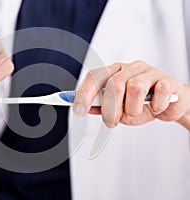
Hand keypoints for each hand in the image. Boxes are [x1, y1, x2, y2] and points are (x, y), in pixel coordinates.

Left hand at [73, 61, 189, 128]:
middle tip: (112, 121)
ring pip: (134, 88)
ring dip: (132, 109)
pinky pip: (159, 91)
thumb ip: (102, 107)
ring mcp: (149, 72)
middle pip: (113, 84)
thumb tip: (85, 108)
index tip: (78, 110)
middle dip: (110, 109)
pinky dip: (156, 106)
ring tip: (136, 113)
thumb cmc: (141, 104)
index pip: (94, 76)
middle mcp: (130, 68)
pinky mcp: (168, 80)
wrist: (170, 105)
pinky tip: (156, 108)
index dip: (84, 93)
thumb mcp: (118, 109)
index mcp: (114, 72)